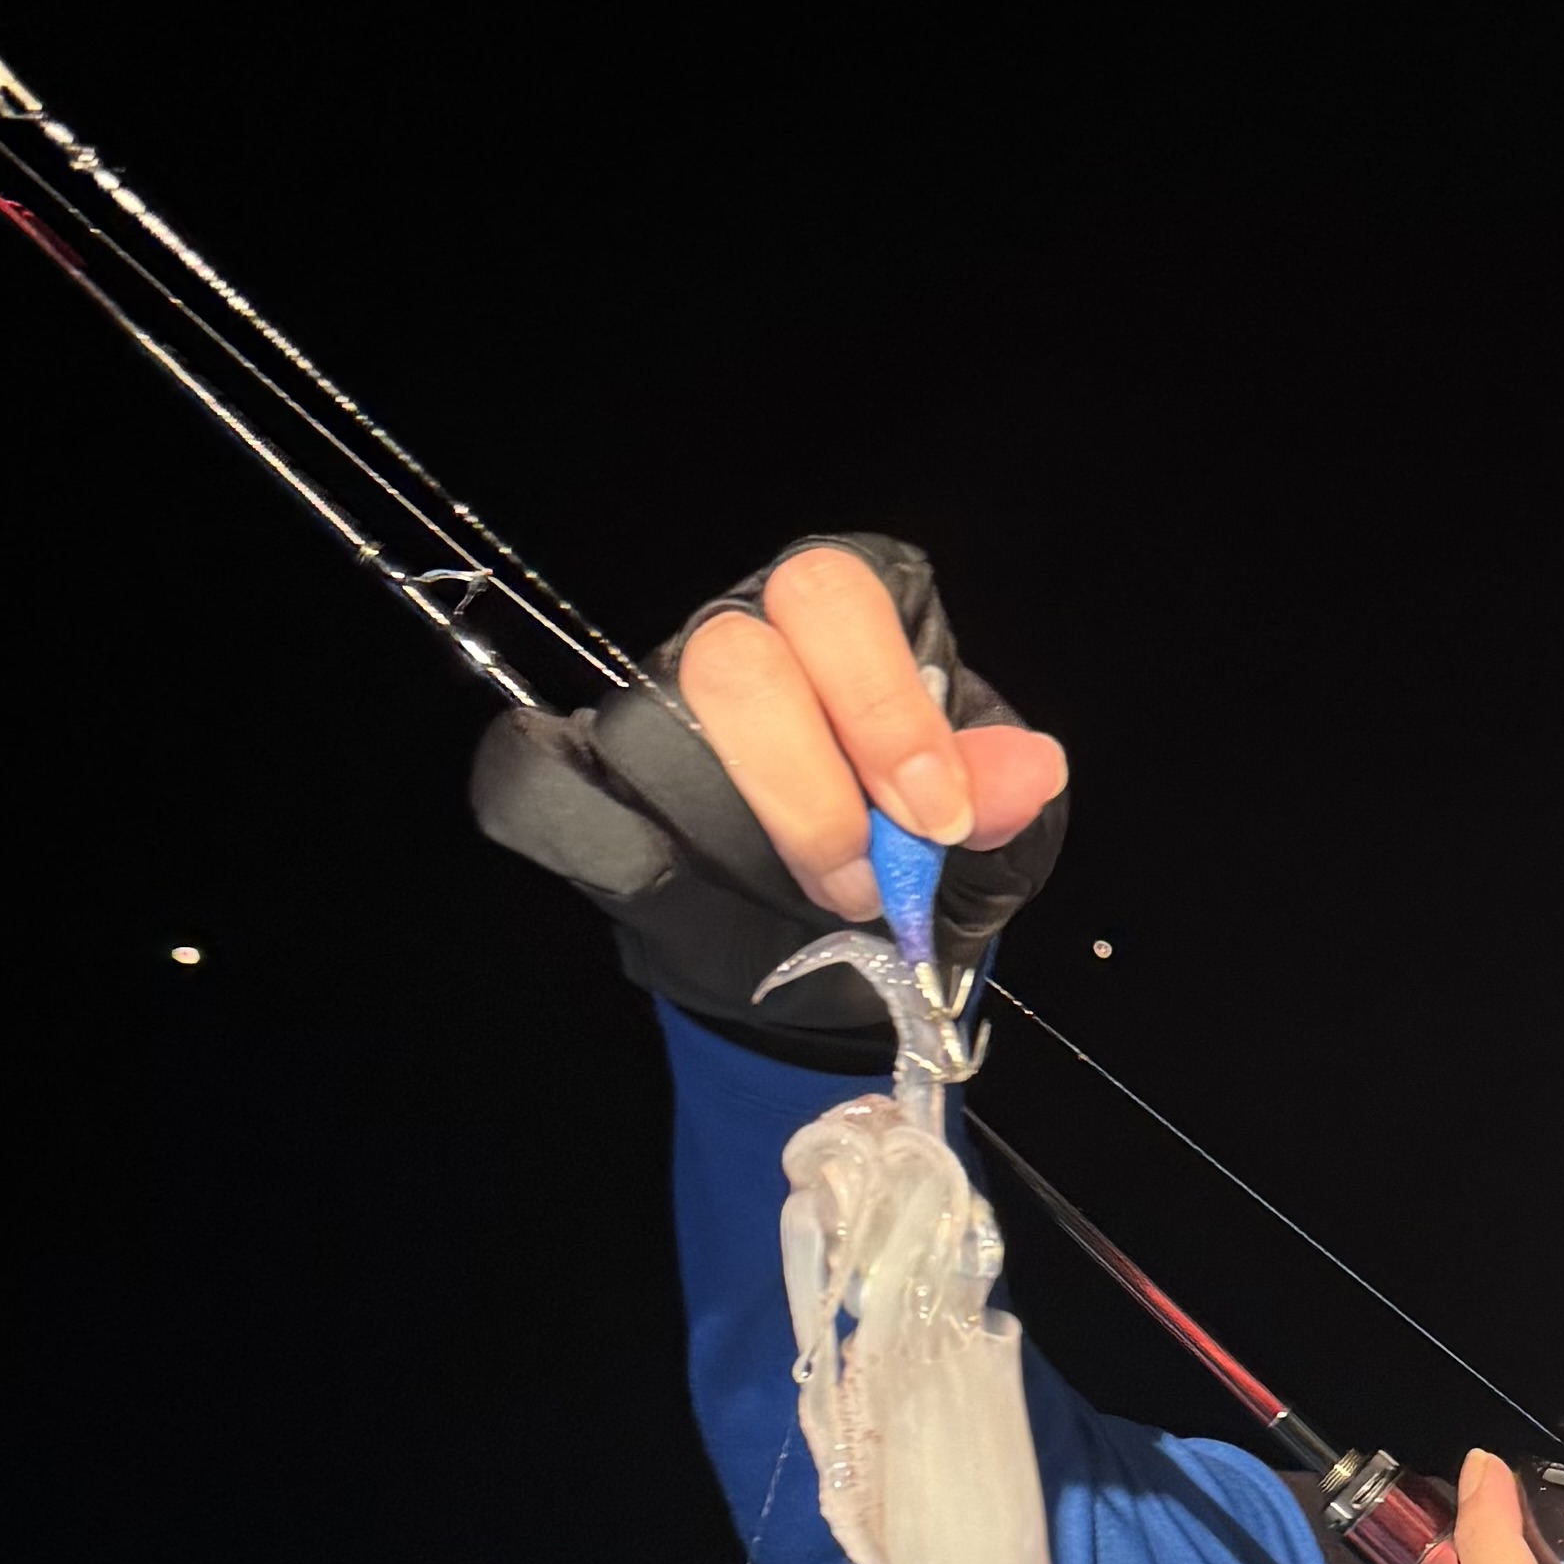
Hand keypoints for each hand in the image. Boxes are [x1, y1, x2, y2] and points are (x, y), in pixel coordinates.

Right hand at [468, 534, 1070, 1055]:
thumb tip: (1027, 771)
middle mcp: (741, 634)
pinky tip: (668, 876)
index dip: (882, 708)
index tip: (933, 815)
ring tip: (813, 904)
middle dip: (812, 788)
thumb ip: (995, 803)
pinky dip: (590, 833)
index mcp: (849, 616)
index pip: (837, 599)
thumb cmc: (913, 869)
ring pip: (649, 724)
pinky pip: (536, 780)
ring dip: (735, 836)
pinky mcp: (584, 778)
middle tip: (866, 880)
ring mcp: (651, 703)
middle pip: (738, 659)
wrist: (841, 964)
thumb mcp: (985, 844)